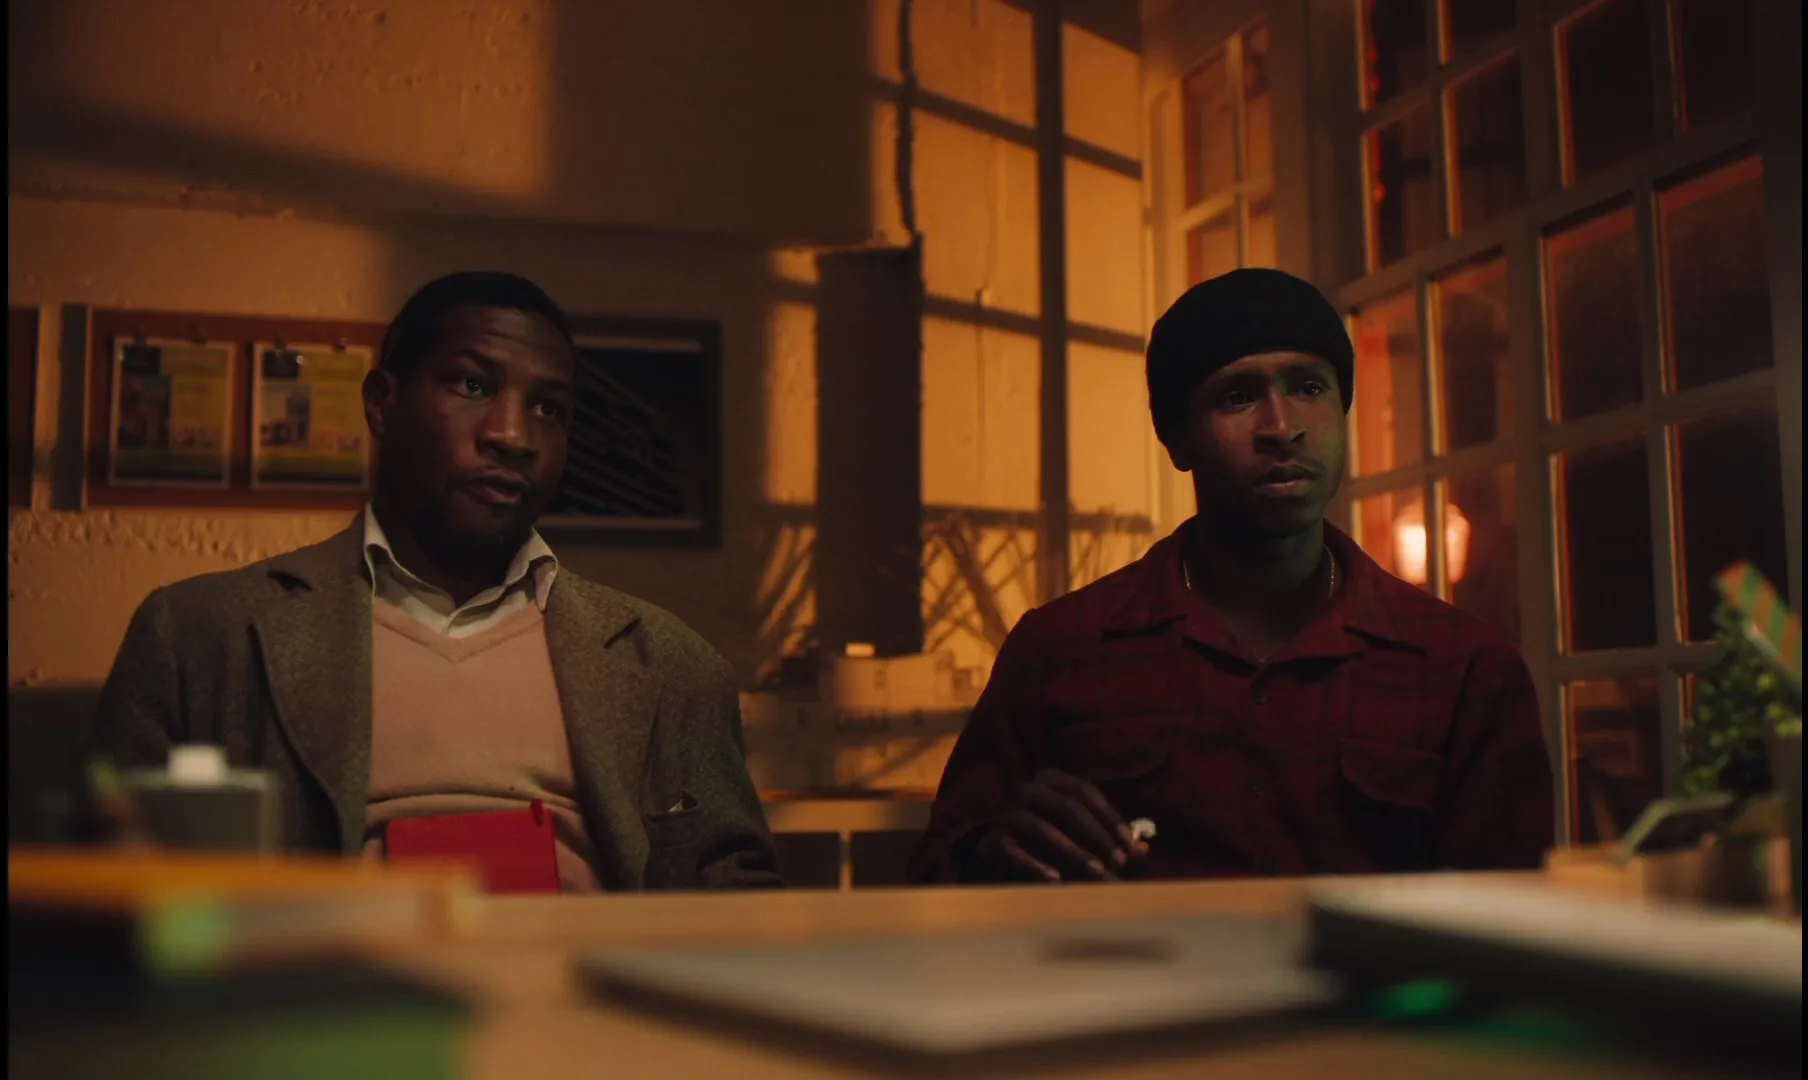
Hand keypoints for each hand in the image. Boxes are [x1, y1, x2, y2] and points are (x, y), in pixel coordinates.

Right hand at [969, 769, 1148, 882]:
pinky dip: (1035, 865)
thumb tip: (1144, 850)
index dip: (1110, 817)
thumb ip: (1112, 844)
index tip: (1130, 846)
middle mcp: (1025, 790)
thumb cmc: (1050, 849)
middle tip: (1118, 863)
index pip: (1084, 791)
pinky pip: (1012, 851)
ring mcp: (1005, 815)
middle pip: (1067, 806)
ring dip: (1073, 852)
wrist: (999, 866)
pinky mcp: (989, 842)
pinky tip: (1057, 881)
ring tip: (1096, 874)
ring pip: (1041, 828)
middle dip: (1097, 836)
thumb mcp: (1084, 843)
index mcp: (1049, 781)